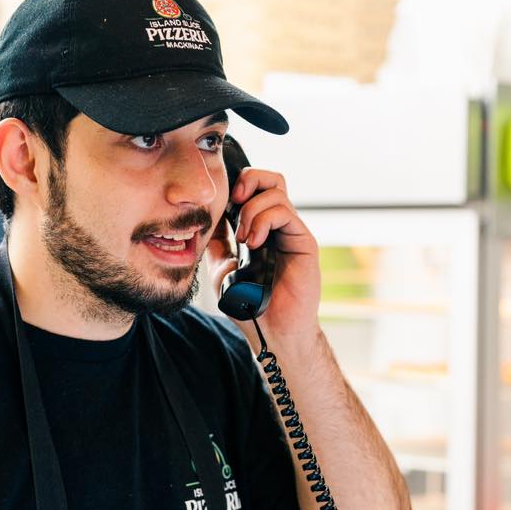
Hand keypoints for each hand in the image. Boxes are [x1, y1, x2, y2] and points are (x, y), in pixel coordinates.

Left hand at [203, 167, 320, 348]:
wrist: (269, 330)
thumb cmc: (248, 305)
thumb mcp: (221, 266)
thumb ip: (217, 242)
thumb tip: (206, 216)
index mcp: (261, 228)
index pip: (254, 187)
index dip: (237, 185)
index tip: (222, 203)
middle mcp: (279, 226)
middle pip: (270, 179)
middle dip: (247, 182)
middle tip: (233, 203)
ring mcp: (292, 232)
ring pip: (276, 191)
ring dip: (251, 210)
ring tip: (244, 238)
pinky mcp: (304, 241)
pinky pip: (285, 212)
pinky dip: (264, 221)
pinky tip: (254, 243)